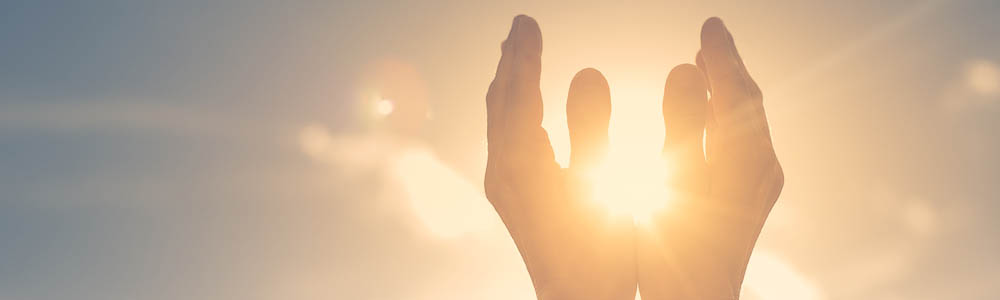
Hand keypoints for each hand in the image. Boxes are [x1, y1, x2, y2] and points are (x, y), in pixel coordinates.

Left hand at [484, 15, 636, 299]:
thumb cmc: (598, 255)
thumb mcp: (600, 185)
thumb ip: (592, 128)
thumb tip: (587, 70)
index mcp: (520, 164)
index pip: (517, 94)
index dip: (525, 56)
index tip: (528, 21)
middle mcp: (502, 171)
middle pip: (500, 102)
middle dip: (511, 62)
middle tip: (520, 26)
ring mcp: (503, 186)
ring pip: (499, 121)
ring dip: (509, 84)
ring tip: (517, 55)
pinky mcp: (511, 198)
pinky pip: (503, 138)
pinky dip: (512, 110)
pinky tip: (524, 110)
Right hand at [637, 18, 783, 298]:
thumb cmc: (676, 253)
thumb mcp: (673, 181)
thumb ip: (681, 123)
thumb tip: (687, 68)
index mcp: (746, 160)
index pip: (737, 92)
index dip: (722, 57)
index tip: (709, 25)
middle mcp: (762, 170)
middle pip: (749, 104)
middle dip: (729, 67)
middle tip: (709, 36)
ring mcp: (758, 188)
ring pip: (748, 123)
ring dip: (727, 90)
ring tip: (705, 66)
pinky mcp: (749, 202)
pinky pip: (744, 142)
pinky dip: (725, 118)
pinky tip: (705, 119)